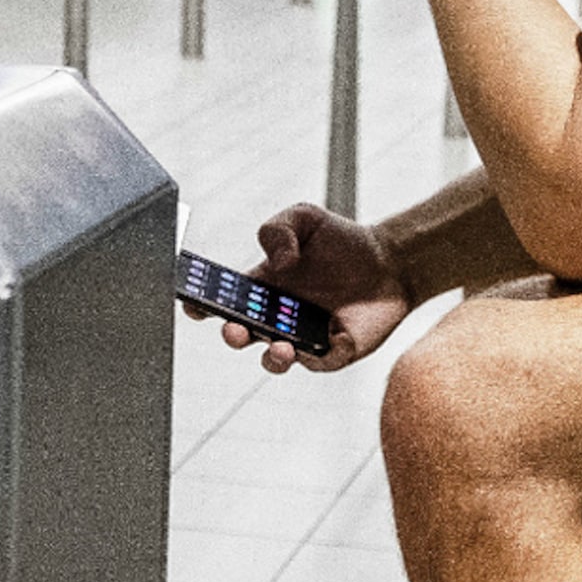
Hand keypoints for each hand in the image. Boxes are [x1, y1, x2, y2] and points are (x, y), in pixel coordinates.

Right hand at [194, 204, 412, 376]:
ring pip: (276, 359)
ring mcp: (302, 338)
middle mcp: (276, 317)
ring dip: (272, 359)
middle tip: (235, 330)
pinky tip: (333, 341)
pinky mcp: (333, 352)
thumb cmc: (341, 240)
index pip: (222, 301)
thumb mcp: (305, 218)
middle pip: (243, 335)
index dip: (202, 306)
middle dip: (233, 336)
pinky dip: (322, 357)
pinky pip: (321, 363)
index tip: (193, 305)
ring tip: (281, 348)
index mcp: (260, 287)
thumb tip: (277, 262)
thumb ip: (278, 229)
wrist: (389, 261)